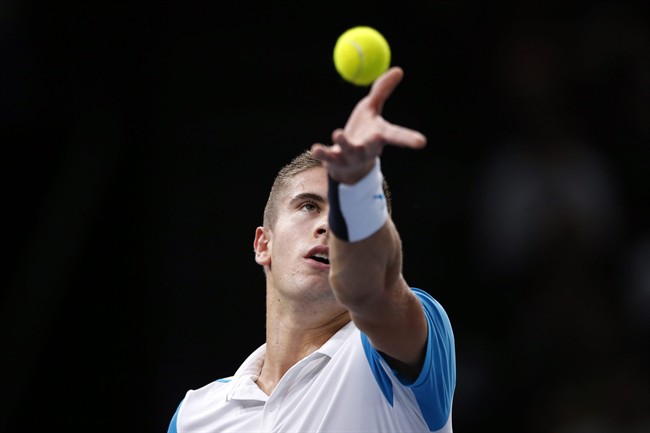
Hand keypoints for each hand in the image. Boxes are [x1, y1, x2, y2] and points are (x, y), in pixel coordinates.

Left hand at [311, 66, 426, 183]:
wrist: (347, 163)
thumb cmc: (363, 132)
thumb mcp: (371, 110)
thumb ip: (382, 91)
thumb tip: (399, 70)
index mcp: (379, 136)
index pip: (396, 136)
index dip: (409, 139)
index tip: (422, 142)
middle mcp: (367, 148)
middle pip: (374, 145)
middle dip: (375, 142)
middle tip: (378, 136)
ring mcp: (351, 156)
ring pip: (349, 149)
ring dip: (344, 142)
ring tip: (338, 133)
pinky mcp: (334, 160)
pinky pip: (327, 156)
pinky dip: (321, 152)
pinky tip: (315, 148)